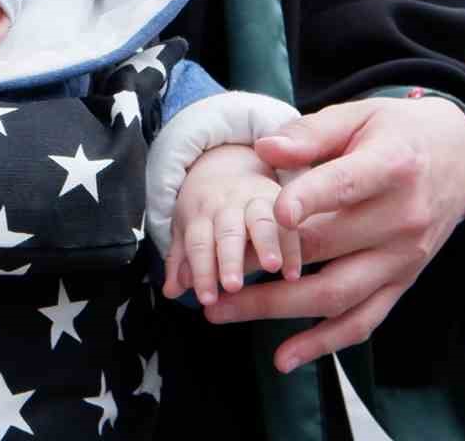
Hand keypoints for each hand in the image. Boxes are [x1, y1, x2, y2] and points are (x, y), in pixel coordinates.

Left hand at [161, 144, 301, 305]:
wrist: (227, 165)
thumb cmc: (206, 208)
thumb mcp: (186, 228)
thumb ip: (181, 261)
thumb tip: (171, 290)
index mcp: (199, 213)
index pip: (198, 243)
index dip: (201, 271)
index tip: (206, 299)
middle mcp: (226, 205)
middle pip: (227, 232)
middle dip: (229, 259)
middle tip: (232, 286)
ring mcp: (254, 200)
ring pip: (260, 220)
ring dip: (266, 244)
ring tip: (271, 267)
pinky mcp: (279, 200)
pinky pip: (289, 224)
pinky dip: (293, 248)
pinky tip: (294, 272)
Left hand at [201, 96, 464, 372]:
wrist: (457, 157)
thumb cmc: (394, 130)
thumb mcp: (357, 115)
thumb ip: (310, 134)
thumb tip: (263, 149)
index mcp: (392, 168)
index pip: (346, 186)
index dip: (310, 198)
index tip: (273, 212)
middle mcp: (403, 221)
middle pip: (328, 248)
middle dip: (265, 262)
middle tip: (212, 271)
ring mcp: (403, 259)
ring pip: (338, 295)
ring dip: (278, 310)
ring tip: (223, 312)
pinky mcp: (401, 284)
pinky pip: (363, 322)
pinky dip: (324, 343)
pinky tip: (283, 357)